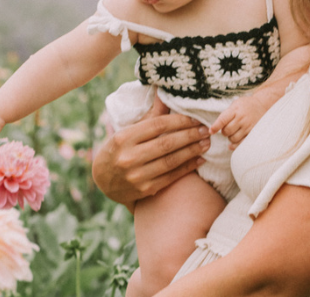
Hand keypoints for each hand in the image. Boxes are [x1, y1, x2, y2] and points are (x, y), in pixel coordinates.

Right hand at [91, 107, 210, 207]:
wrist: (103, 181)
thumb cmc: (117, 150)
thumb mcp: (126, 130)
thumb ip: (148, 116)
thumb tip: (163, 92)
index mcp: (124, 137)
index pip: (157, 125)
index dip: (179, 121)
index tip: (195, 118)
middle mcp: (130, 157)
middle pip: (166, 144)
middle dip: (190, 136)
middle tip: (206, 130)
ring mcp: (138, 176)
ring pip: (171, 161)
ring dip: (192, 152)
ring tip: (206, 144)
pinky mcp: (145, 190)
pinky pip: (171, 177)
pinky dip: (187, 168)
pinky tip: (199, 160)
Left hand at [212, 91, 270, 146]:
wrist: (262, 106)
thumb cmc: (246, 105)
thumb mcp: (235, 104)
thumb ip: (227, 114)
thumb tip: (217, 126)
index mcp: (236, 110)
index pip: (223, 119)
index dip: (216, 126)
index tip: (211, 131)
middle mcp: (242, 118)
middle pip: (227, 131)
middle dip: (224, 132)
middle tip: (227, 129)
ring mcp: (248, 127)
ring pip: (233, 138)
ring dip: (230, 138)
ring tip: (233, 133)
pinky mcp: (252, 133)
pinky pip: (241, 144)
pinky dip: (234, 146)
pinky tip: (231, 145)